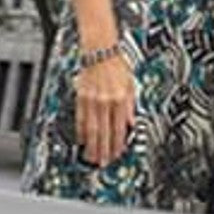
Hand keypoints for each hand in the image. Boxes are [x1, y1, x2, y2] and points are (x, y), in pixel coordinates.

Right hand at [74, 50, 135, 167]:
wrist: (100, 51)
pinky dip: (81, 131)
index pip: (119, 128)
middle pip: (104, 131)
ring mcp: (92, 100)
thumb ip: (131, 106)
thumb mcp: (131, 84)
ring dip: (92, 145)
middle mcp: (106, 101)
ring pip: (91, 128)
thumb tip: (132, 124)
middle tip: (103, 162)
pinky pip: (81, 118)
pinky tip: (82, 140)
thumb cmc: (117, 65)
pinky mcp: (81, 97)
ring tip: (91, 157)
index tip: (117, 154)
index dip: (118, 143)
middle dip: (104, 149)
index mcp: (121, 99)